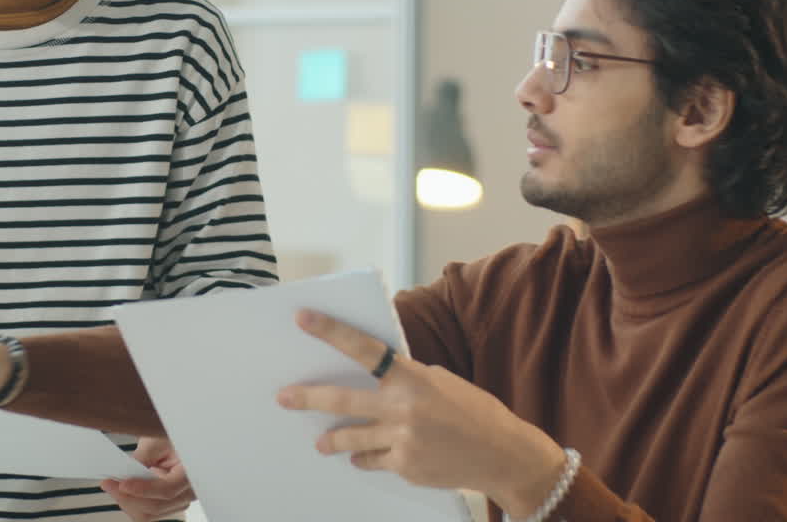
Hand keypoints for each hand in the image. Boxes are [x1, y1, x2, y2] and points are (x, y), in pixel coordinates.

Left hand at [101, 436, 193, 520]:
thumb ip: (142, 458)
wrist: (177, 439)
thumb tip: (123, 474)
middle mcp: (188, 492)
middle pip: (155, 506)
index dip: (143, 490)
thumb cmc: (171, 436)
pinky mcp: (167, 505)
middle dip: (128, 497)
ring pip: (149, 513)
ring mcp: (178, 501)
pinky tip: (124, 489)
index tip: (122, 484)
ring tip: (114, 485)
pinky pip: (146, 512)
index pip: (168, 489)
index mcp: (191, 472)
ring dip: (128, 501)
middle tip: (109, 483)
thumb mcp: (156, 440)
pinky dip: (132, 502)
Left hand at [276, 310, 566, 516]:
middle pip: (342, 401)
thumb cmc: (473, 411)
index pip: (363, 349)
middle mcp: (403, 407)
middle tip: (284, 397)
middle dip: (308, 398)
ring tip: (320, 443)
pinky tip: (359, 457)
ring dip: (332, 440)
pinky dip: (366, 457)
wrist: (502, 454)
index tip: (303, 319)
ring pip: (352, 438)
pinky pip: (373, 459)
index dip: (331, 332)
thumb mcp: (441, 382)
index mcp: (412, 377)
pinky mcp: (405, 467)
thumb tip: (373, 375)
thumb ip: (406, 378)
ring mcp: (402, 440)